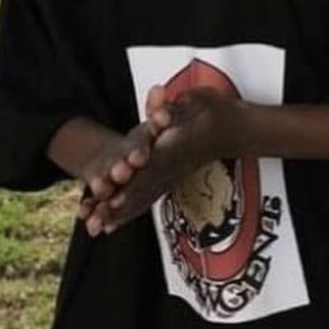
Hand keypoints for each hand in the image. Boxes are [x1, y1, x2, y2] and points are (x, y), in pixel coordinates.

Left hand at [86, 85, 247, 235]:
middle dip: (120, 206)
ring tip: (96, 227)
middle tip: (98, 221)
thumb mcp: (193, 101)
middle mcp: (170, 168)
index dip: (133, 184)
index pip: (151, 170)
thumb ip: (173, 106)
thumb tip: (159, 102)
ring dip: (119, 214)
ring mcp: (169, 176)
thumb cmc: (211, 112)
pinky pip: (145, 200)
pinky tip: (110, 224)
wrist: (231, 129)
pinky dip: (127, 211)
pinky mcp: (167, 180)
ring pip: (142, 199)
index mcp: (174, 150)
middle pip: (143, 190)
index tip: (114, 199)